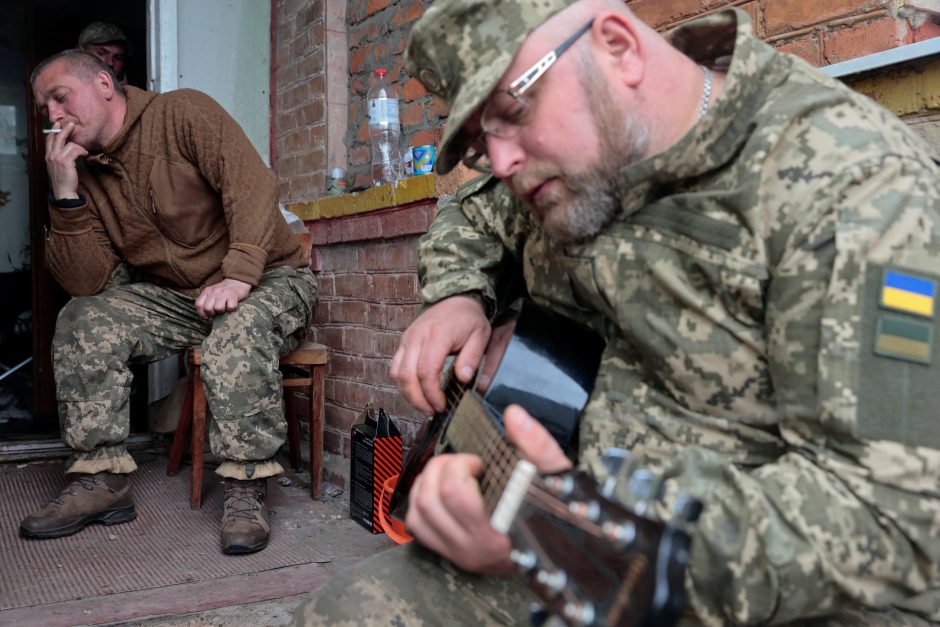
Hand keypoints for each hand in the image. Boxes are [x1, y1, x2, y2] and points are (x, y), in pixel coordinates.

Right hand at [44, 122, 86, 199]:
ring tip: (83, 151)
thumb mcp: (57, 167)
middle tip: (72, 123)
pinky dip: (81, 151)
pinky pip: (75, 150)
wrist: (63, 191)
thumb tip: (67, 148)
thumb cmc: (63, 180)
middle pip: (57, 137)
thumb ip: (59, 157)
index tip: (58, 124)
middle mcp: (51, 155)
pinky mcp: (66, 161)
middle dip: (65, 129)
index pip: (49, 139)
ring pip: (69, 143)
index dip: (54, 130)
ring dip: (79, 146)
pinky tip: (85, 154)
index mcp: (48, 156)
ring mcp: (57, 158)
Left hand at [195, 278, 251, 318]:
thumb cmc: (224, 291)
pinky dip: (232, 309)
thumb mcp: (212, 293)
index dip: (202, 313)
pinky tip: (232, 304)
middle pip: (208, 309)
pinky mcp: (233, 296)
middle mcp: (214, 292)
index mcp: (207, 291)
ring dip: (222, 311)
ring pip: (218, 309)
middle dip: (213, 313)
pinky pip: (230, 308)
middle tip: (217, 311)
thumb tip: (205, 316)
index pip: (198, 305)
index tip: (207, 316)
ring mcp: (223, 293)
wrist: (237, 281)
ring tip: (225, 307)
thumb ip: (206, 302)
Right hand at [391, 295, 490, 414]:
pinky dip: (403, 384)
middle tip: (432, 412)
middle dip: (418, 399)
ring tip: (425, 406)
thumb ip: (472, 358)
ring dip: (408, 394)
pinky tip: (417, 393)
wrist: (456, 298)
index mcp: (437, 335)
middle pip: (406, 375)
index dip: (432, 393)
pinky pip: (395, 367)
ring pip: (396, 373)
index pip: (426, 370)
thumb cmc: (469, 319)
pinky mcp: (403, 342)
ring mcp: (407, 339)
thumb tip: (464, 379)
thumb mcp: (481, 336)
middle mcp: (417, 336)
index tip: (442, 405)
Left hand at [406, 405, 571, 573]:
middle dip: (442, 468)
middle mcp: (475, 547)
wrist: (559, 548)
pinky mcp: (450, 553)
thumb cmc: (556, 511)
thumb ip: (536, 443)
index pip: (456, 495)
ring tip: (451, 473)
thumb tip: (513, 415)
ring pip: (419, 512)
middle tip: (464, 463)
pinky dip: (421, 502)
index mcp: (500, 529)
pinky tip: (439, 490)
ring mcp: (459, 553)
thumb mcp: (554, 475)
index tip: (479, 462)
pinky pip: (418, 526)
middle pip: (431, 499)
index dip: (462, 466)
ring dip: (428, 483)